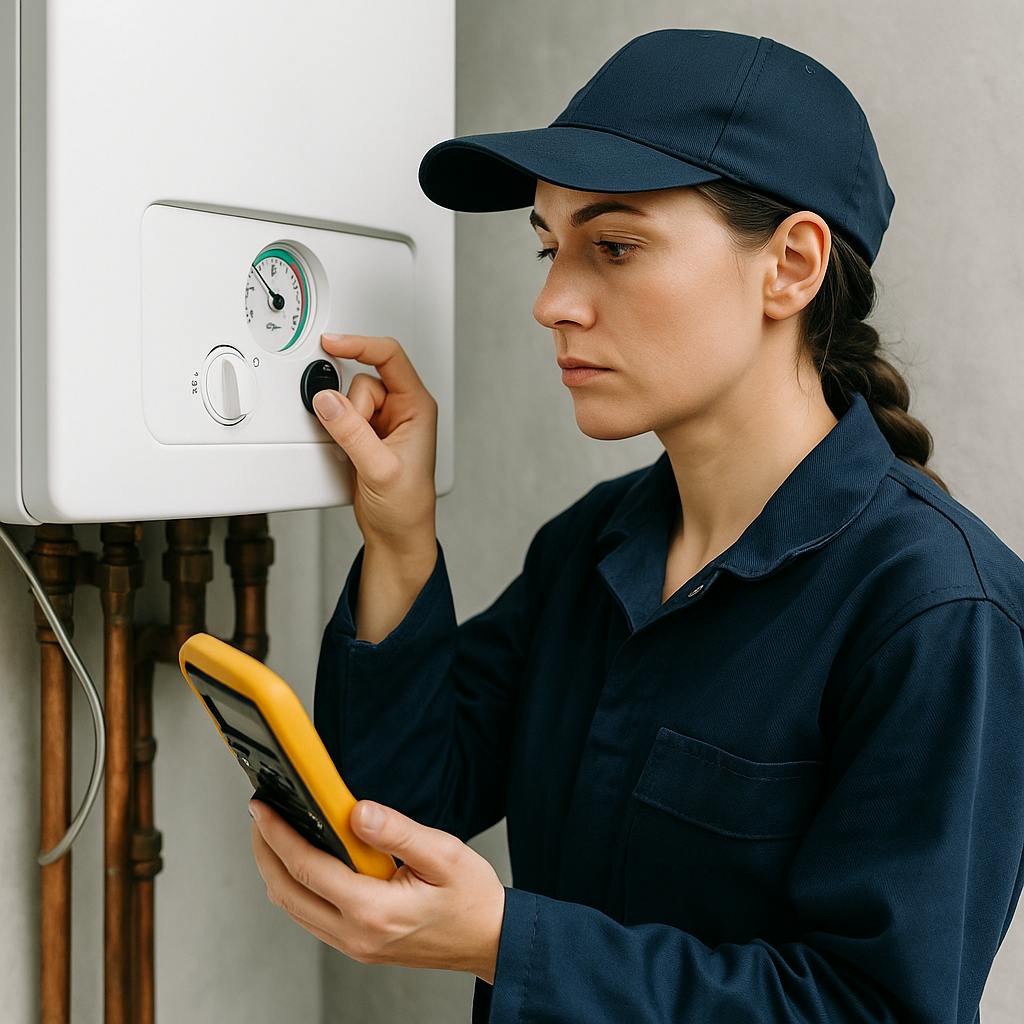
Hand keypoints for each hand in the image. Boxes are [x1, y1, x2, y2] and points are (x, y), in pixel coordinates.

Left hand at [249, 797, 504, 983]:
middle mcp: (356, 934)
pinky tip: (305, 859)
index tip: (263, 808)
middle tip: (261, 815)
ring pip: (294, 907)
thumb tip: (357, 811)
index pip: (307, 868)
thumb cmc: (472, 899)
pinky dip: (296, 885)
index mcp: (374, 911)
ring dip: (276, 869)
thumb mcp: (444, 854)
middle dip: (266, 850)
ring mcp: (354, 944)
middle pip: (287, 892)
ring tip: (275, 831)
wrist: (489, 940)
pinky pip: (311, 915)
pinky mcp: (357, 944)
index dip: (278, 834)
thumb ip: (398, 831)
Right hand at [315, 333, 437, 549]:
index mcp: (417, 407)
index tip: (333, 342)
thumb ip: (352, 433)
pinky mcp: (364, 434)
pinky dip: (337, 430)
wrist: (396, 534)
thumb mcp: (380, 469)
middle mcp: (402, 409)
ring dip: (344, 423)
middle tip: (360, 441)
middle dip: (351, 408)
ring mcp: (382, 421)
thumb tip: (327, 401)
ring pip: (347, 400)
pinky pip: (340, 417)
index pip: (390, 358)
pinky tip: (349, 453)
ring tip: (358, 453)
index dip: (360, 345)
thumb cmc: (406, 506)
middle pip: (362, 381)